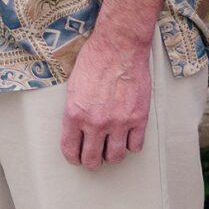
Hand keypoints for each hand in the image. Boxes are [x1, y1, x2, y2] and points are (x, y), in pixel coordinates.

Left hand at [60, 25, 151, 166]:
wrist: (119, 46)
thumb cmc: (95, 60)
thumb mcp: (73, 86)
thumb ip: (75, 111)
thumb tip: (77, 129)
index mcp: (75, 114)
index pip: (70, 150)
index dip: (73, 157)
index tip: (77, 157)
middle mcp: (96, 123)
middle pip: (93, 159)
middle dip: (92, 162)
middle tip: (94, 158)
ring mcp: (119, 122)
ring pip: (115, 157)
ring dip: (112, 156)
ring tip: (111, 150)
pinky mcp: (138, 118)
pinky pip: (136, 145)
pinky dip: (131, 145)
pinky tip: (128, 138)